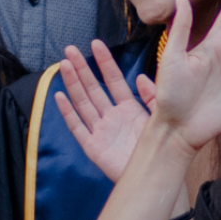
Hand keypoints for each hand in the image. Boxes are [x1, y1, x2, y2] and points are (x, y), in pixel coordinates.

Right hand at [54, 41, 156, 181]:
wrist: (157, 175)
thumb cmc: (162, 147)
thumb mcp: (161, 117)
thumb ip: (152, 97)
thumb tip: (140, 76)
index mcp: (129, 108)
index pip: (113, 79)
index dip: (104, 62)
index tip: (95, 44)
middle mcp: (112, 116)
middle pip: (93, 88)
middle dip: (81, 69)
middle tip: (70, 49)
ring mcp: (101, 131)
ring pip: (83, 103)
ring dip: (73, 85)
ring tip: (63, 65)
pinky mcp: (93, 147)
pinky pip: (77, 127)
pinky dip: (68, 113)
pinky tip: (59, 96)